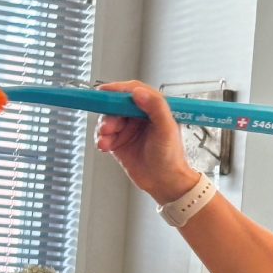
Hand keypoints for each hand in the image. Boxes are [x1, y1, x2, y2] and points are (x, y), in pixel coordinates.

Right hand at [94, 80, 200, 203]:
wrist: (164, 183)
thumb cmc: (171, 157)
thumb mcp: (166, 129)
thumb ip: (156, 107)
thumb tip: (138, 92)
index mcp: (154, 108)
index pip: (134, 91)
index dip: (118, 89)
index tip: (104, 91)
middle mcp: (140, 116)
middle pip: (117, 105)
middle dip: (109, 114)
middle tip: (108, 127)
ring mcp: (129, 129)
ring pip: (108, 119)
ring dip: (104, 128)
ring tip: (107, 140)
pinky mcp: (119, 142)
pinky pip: (104, 135)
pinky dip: (101, 139)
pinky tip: (105, 146)